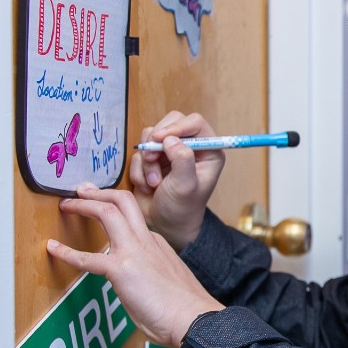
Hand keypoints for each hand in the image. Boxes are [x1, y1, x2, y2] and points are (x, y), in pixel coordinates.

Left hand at [48, 184, 224, 347]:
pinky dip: (67, 252)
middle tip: (81, 190)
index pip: (134, 220)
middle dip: (99, 192)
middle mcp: (147, 241)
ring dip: (84, 205)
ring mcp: (134, 251)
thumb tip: (139, 291)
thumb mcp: (169, 282)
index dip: (116, 214)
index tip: (104, 212)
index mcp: (158, 244)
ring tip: (66, 204)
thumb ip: (151, 278)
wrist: (196, 319)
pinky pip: (87, 258)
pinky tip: (53, 248)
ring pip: (107, 212)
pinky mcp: (121, 269)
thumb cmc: (186, 311)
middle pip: (122, 201)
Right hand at [129, 111, 225, 250]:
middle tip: (151, 159)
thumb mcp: (185, 186)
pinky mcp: (153, 157)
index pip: (194, 122)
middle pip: (171, 122)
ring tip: (154, 182)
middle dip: (156, 141)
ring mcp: (170, 151)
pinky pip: (140, 151)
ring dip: (148, 160)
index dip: (177, 126)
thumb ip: (182, 159)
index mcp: (208, 150)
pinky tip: (148, 186)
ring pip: (151, 136)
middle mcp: (190, 146)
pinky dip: (140, 168)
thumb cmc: (181, 209)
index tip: (161, 139)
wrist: (163, 226)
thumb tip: (170, 139)